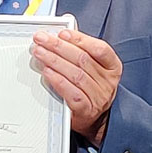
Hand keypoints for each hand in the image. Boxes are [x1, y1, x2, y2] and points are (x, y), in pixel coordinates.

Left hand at [31, 28, 121, 145]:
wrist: (94, 119)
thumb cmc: (90, 88)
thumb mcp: (93, 68)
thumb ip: (80, 50)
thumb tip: (62, 34)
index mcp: (112, 67)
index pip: (100, 49)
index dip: (80, 39)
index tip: (62, 33)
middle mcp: (108, 82)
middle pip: (82, 60)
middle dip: (58, 46)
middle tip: (41, 39)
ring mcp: (98, 97)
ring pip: (75, 74)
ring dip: (54, 61)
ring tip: (39, 53)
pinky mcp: (86, 110)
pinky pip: (71, 93)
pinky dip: (57, 81)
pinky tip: (47, 72)